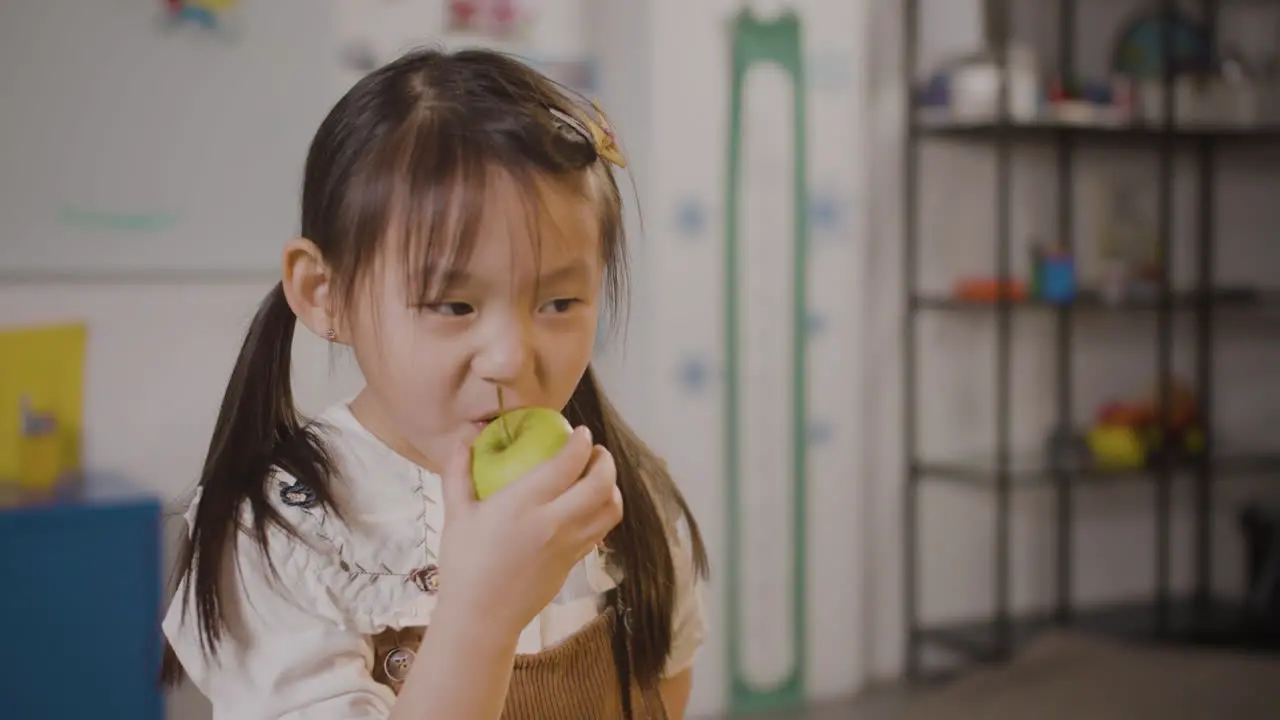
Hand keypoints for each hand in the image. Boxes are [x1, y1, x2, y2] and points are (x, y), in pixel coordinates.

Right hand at [435, 426, 623, 637]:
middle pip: (600, 484)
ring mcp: (569, 545)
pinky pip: (600, 532)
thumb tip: (462, 438)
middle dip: (605, 461)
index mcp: (524, 504)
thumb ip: (459, 472)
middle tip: (596, 452)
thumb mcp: (456, 515)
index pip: (567, 464)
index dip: (580, 443)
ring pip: (610, 510)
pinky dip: (603, 513)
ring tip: (599, 478)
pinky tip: (589, 508)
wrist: (481, 617)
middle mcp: (553, 522)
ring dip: (611, 488)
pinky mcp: (574, 563)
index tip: (580, 432)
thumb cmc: (464, 564)